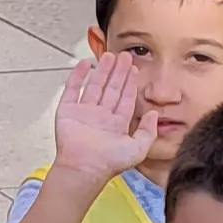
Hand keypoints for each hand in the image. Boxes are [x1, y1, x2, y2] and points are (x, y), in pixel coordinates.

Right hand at [46, 51, 155, 177]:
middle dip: (118, 72)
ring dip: (102, 70)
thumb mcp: (139, 149)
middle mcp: (100, 117)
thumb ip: (149, 131)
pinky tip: (85, 64)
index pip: (125, 98)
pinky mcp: (68, 110)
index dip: (130, 83)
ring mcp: (84, 112)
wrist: (84, 168)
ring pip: (95, 86)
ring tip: (108, 55)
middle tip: (124, 56)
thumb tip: (154, 114)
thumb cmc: (108, 163)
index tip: (134, 68)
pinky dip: (78, 76)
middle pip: (111, 88)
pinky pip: (73, 89)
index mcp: (116, 124)